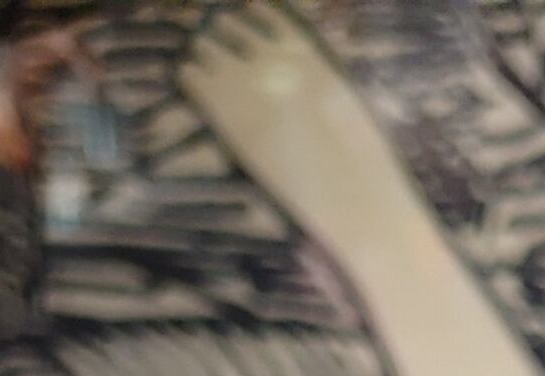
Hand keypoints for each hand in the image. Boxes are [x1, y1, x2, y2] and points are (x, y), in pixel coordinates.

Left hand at [180, 0, 428, 251]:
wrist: (342, 188)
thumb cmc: (355, 154)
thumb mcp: (340, 95)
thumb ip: (313, 71)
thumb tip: (300, 68)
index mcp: (302, 47)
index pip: (264, 10)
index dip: (251, 15)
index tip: (245, 20)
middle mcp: (268, 53)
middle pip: (227, 23)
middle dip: (223, 34)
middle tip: (218, 47)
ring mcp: (243, 78)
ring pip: (204, 45)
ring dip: (203, 52)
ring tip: (203, 65)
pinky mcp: (223, 108)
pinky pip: (191, 76)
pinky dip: (189, 77)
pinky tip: (192, 83)